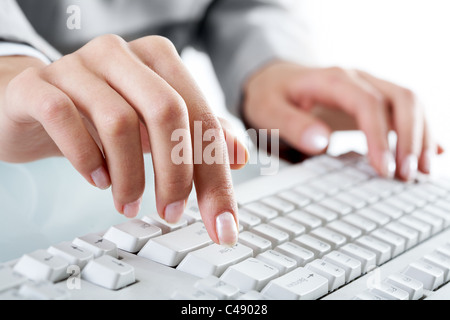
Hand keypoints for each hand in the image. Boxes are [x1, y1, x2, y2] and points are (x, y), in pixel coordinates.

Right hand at [0, 35, 247, 245]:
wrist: (34, 102)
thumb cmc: (102, 113)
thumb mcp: (156, 124)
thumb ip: (199, 135)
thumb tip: (240, 156)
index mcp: (158, 59)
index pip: (201, 117)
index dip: (216, 174)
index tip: (222, 222)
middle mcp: (122, 54)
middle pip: (167, 113)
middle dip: (177, 175)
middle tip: (172, 212)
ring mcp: (77, 65)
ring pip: (119, 122)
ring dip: (130, 176)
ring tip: (129, 202)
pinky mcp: (37, 85)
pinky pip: (65, 119)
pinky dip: (87, 158)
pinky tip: (97, 180)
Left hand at [243, 61, 441, 180]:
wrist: (274, 80)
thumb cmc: (270, 95)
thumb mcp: (268, 110)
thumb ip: (292, 125)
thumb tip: (321, 143)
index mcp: (331, 80)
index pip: (367, 104)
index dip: (380, 137)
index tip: (383, 169)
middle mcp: (356, 79)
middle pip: (400, 99)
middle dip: (410, 137)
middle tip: (407, 174)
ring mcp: (367, 86)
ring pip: (409, 103)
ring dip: (420, 135)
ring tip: (421, 171)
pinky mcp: (372, 99)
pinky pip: (404, 109)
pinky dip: (419, 129)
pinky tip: (432, 150)